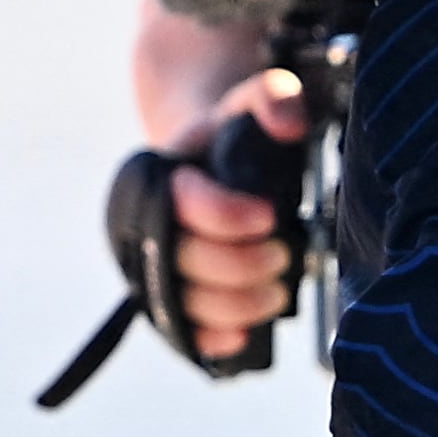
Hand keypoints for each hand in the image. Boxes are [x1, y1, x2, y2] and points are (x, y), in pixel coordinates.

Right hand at [166, 67, 313, 359]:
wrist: (209, 159)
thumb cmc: (236, 133)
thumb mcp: (254, 101)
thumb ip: (274, 97)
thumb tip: (288, 123)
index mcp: (165, 175)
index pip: (185, 203)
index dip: (226, 216)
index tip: (268, 216)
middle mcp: (148, 224)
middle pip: (183, 259)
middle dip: (239, 265)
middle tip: (282, 254)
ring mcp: (155, 265)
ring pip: (183, 301)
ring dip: (234, 306)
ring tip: (277, 292)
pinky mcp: (170, 298)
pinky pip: (182, 332)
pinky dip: (211, 339)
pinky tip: (243, 337)